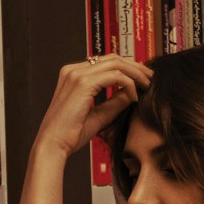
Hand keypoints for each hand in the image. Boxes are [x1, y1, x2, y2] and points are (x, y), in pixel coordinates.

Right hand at [33, 54, 152, 161]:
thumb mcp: (99, 115)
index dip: (127, 67)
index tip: (141, 79)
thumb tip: (132, 92)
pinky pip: (115, 76)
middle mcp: (73, 70)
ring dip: (135, 73)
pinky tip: (134, 97)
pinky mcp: (83, 83)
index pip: (105, 62)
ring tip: (146, 86)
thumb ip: (115, 102)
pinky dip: (128, 84)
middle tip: (150, 78)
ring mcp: (77, 74)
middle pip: (113, 58)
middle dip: (135, 67)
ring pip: (116, 64)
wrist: (53, 145)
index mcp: (73, 74)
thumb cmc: (70, 135)